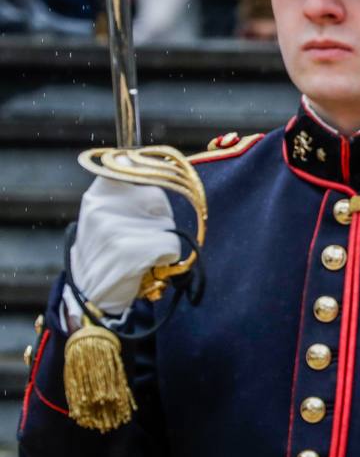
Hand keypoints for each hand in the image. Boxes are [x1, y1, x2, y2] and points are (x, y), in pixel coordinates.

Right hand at [64, 176, 180, 323]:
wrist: (90, 296)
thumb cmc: (105, 251)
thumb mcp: (103, 215)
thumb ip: (123, 190)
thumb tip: (146, 161)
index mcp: (97, 194)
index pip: (134, 165)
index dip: (150, 174)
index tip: (150, 183)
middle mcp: (104, 207)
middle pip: (158, 198)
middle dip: (157, 217)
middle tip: (136, 237)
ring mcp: (117, 230)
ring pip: (167, 225)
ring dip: (161, 240)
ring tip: (137, 253)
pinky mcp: (133, 252)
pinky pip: (172, 246)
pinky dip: (166, 258)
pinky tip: (146, 265)